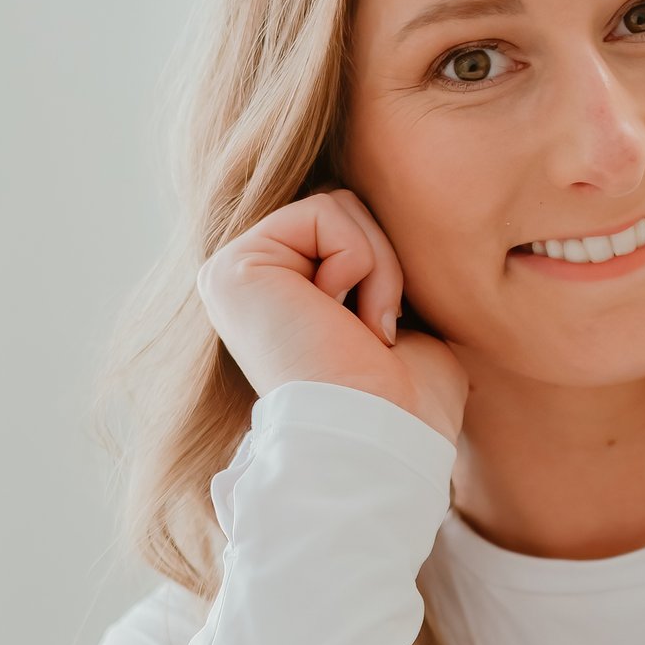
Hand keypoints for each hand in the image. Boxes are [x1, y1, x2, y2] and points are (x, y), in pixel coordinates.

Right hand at [197, 190, 466, 446]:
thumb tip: (409, 228)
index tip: (385, 340)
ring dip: (377, 268)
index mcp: (282, 299)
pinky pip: (325, 211)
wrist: (384, 438)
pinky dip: (360, 262)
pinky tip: (344, 319)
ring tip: (363, 330)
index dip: (388, 271)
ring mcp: (235, 274)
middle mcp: (251, 287)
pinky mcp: (235, 266)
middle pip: (343, 211)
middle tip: (378, 334)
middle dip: (384, 264)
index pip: (350, 231)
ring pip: (337, 206)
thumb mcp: (404, 320)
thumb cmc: (406, 402)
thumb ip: (381, 269)